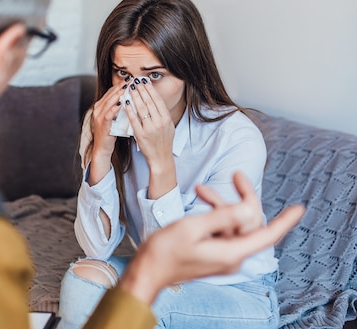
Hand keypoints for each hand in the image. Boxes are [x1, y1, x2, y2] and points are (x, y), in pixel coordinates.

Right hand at [87, 82, 127, 184]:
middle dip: (120, 86)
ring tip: (127, 88)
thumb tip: (130, 98)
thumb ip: (119, 108)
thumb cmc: (111, 132)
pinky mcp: (102, 124)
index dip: (121, 84)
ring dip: (118, 94)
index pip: (111, 91)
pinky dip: (115, 108)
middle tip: (130, 80)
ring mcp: (99, 116)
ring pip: (109, 102)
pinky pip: (108, 114)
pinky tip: (122, 103)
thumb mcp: (115, 117)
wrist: (103, 147)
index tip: (131, 79)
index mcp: (101, 106)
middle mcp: (98, 109)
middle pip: (110, 94)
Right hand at [117, 174, 304, 304]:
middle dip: (242, 198)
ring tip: (201, 189)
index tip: (299, 209)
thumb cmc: (164, 252)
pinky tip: (200, 202)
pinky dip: (214, 213)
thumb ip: (222, 217)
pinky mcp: (212, 252)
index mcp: (231, 252)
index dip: (284, 221)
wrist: (147, 271)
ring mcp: (222, 255)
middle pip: (250, 223)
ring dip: (221, 203)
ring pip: (233, 223)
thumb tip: (248, 209)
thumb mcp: (192, 227)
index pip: (266, 234)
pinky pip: (222, 229)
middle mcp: (231, 256)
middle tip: (235, 175)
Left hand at [125, 79, 176, 197]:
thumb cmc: (164, 141)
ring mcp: (150, 128)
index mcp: (166, 118)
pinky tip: (125, 103)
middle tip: (135, 81)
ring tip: (129, 88)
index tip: (144, 81)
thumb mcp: (168, 126)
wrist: (161, 158)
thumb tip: (155, 99)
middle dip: (141, 89)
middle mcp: (159, 122)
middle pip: (149, 102)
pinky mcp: (141, 134)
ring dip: (134, 96)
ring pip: (141, 109)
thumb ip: (162, 113)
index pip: (157, 100)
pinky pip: (133, 120)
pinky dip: (129, 110)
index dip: (150, 89)